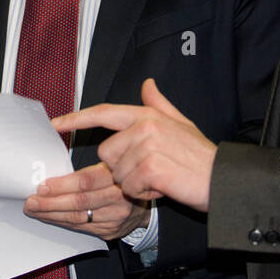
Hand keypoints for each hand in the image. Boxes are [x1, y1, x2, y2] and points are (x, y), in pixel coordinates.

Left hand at [24, 161, 150, 240]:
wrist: (144, 203)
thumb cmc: (121, 179)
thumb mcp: (110, 164)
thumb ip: (87, 169)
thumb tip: (52, 170)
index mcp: (116, 176)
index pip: (85, 182)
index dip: (61, 185)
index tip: (42, 186)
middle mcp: (118, 199)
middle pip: (79, 203)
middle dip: (50, 202)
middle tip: (31, 201)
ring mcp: (115, 218)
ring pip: (78, 218)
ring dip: (51, 215)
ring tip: (34, 210)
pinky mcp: (110, 231)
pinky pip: (81, 228)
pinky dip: (62, 223)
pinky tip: (49, 218)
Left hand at [52, 78, 216, 212]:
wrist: (223, 179)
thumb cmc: (202, 156)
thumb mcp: (181, 123)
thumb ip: (159, 104)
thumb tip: (147, 85)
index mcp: (148, 114)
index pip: (103, 112)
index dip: (76, 118)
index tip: (56, 124)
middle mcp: (145, 126)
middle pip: (106, 152)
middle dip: (121, 168)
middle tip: (149, 171)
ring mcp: (147, 146)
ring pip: (117, 172)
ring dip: (134, 183)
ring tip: (159, 179)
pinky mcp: (151, 168)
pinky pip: (129, 187)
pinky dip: (143, 193)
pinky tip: (162, 188)